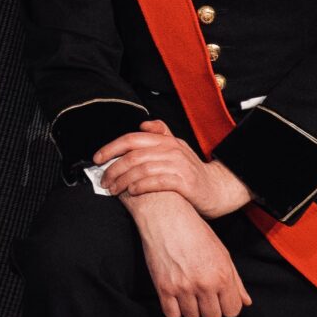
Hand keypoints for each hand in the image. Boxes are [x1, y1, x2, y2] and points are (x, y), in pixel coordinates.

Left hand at [94, 121, 252, 217]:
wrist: (220, 189)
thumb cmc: (193, 172)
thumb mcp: (178, 148)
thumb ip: (161, 135)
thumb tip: (143, 125)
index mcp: (166, 141)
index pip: (132, 139)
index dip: (111, 147)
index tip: (96, 158)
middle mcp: (172, 150)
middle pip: (133, 155)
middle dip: (113, 168)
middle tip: (103, 180)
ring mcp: (179, 165)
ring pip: (142, 169)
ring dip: (123, 180)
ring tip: (113, 190)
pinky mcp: (185, 182)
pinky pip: (157, 182)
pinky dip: (141, 186)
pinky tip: (132, 192)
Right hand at [124, 191, 252, 316]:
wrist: (167, 217)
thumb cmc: (196, 232)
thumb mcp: (222, 253)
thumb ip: (236, 281)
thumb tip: (246, 301)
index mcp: (223, 275)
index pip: (232, 311)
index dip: (227, 306)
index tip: (220, 298)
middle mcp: (205, 284)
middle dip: (209, 309)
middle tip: (203, 295)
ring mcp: (183, 287)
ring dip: (191, 308)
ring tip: (188, 292)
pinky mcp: (164, 288)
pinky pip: (172, 314)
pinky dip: (175, 309)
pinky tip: (175, 296)